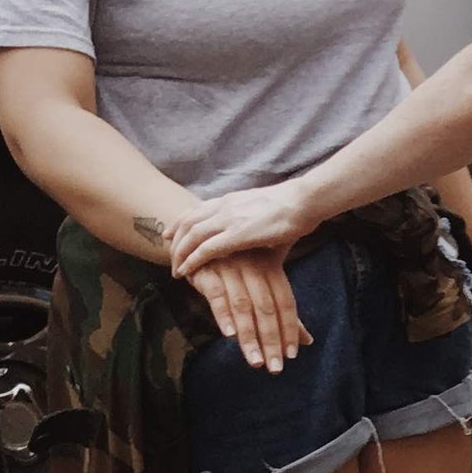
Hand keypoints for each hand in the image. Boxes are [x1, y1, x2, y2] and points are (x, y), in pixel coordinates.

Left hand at [170, 183, 312, 278]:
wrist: (303, 202)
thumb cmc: (292, 210)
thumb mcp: (264, 215)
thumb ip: (252, 226)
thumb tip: (256, 240)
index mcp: (231, 200)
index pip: (197, 210)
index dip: (181, 223)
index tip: (170, 234)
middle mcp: (224, 206)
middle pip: (188, 222)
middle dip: (174, 240)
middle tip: (168, 256)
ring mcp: (229, 219)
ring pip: (191, 235)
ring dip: (180, 253)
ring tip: (175, 270)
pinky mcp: (236, 234)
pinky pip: (205, 249)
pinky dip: (192, 260)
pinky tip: (185, 271)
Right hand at [190, 246, 308, 370]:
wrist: (197, 243)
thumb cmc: (235, 268)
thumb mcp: (261, 283)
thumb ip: (282, 311)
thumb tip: (308, 341)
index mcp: (270, 265)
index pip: (285, 301)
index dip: (290, 329)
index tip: (291, 356)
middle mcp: (252, 264)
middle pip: (266, 308)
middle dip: (272, 341)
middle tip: (276, 369)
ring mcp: (229, 267)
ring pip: (243, 306)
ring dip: (249, 336)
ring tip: (256, 362)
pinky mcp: (207, 271)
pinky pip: (216, 295)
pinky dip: (223, 315)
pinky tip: (229, 336)